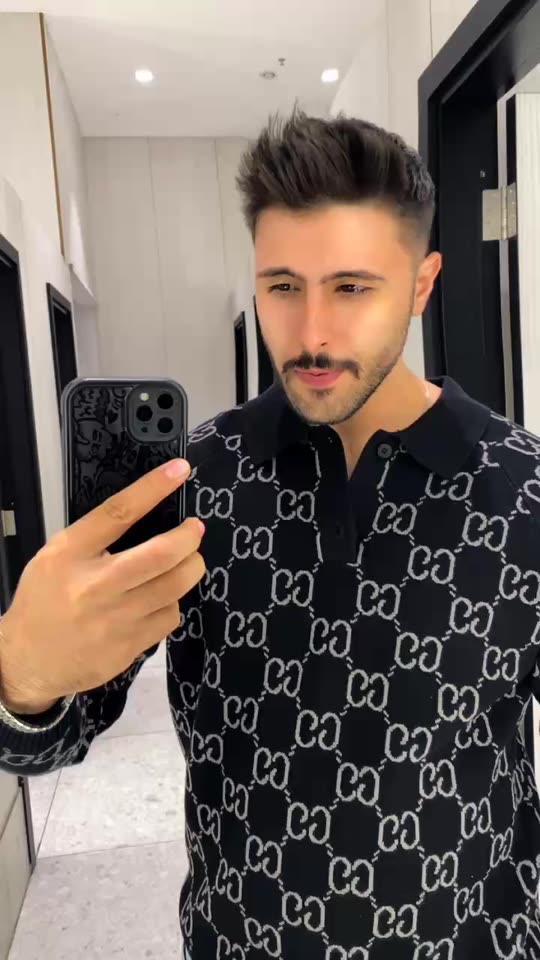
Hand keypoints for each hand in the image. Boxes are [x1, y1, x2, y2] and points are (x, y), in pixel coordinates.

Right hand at [0, 459, 204, 712]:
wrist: (26, 660)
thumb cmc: (44, 601)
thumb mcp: (56, 557)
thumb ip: (95, 537)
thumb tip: (148, 512)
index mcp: (71, 555)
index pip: (118, 512)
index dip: (153, 488)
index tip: (179, 470)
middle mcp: (93, 586)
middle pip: (160, 554)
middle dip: (189, 537)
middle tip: (194, 530)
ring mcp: (113, 619)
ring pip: (174, 586)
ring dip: (190, 569)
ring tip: (186, 563)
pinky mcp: (127, 647)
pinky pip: (170, 617)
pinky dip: (172, 603)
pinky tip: (161, 600)